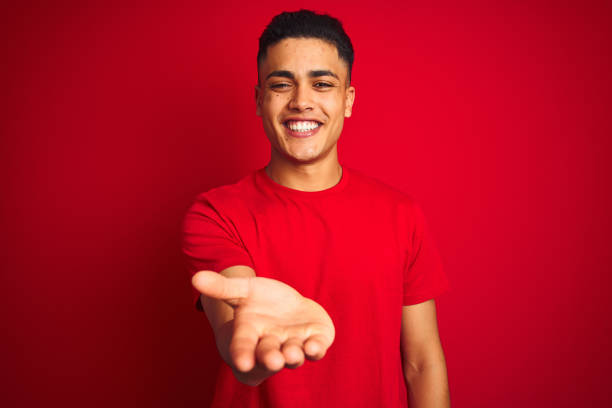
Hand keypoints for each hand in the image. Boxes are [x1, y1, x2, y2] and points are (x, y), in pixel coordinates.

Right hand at [192, 271, 334, 385]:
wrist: (286, 307)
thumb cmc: (259, 300)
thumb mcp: (241, 290)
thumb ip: (222, 288)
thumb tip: (195, 278)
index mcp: (250, 335)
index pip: (243, 346)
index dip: (242, 354)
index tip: (242, 362)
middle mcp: (272, 345)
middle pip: (269, 355)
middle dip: (271, 358)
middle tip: (274, 360)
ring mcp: (294, 345)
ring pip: (294, 355)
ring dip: (294, 355)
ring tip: (293, 353)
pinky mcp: (315, 340)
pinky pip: (316, 349)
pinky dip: (316, 349)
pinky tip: (315, 346)